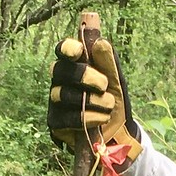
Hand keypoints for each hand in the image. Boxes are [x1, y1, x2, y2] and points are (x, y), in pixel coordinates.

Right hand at [47, 34, 140, 161]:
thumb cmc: (114, 101)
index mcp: (74, 65)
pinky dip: (87, 118)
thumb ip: (108, 62)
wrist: (119, 133)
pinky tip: (101, 119)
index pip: (63, 50)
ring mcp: (56, 101)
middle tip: (103, 84)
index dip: (67, 48)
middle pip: (60, 70)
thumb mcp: (116, 81)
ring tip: (109, 105)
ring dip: (91, 100)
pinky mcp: (55, 122)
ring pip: (63, 94)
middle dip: (83, 75)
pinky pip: (66, 117)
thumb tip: (100, 42)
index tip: (79, 50)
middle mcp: (60, 81)